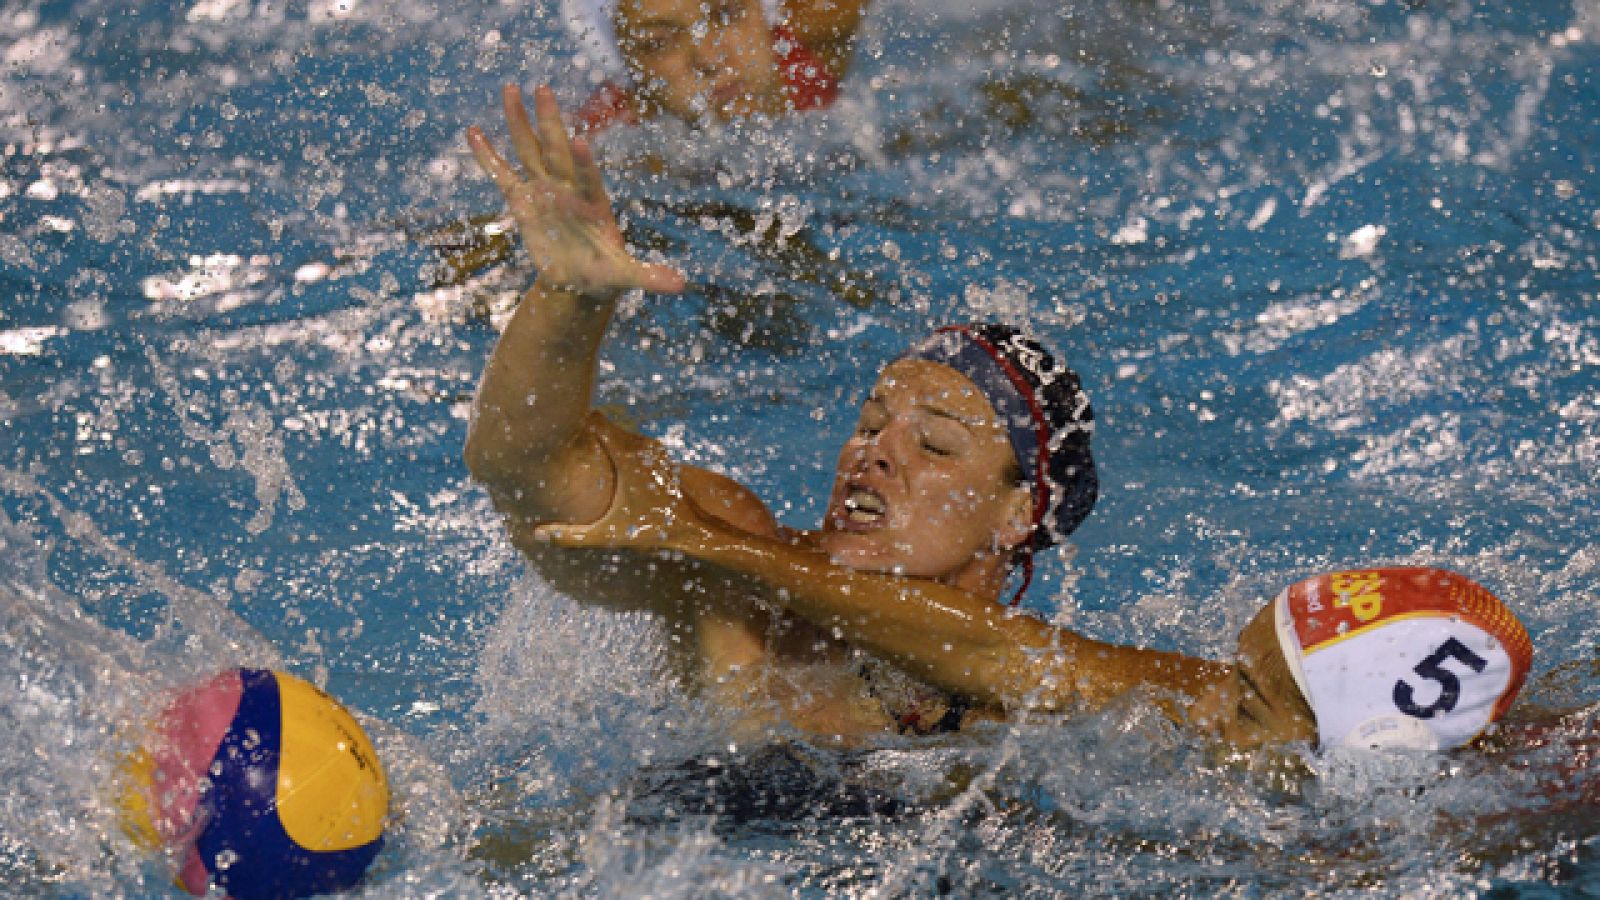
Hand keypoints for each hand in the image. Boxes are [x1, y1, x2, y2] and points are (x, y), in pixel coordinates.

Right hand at [466, 84, 685, 297]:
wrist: (581, 279)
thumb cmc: (606, 273)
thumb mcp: (627, 277)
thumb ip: (650, 277)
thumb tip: (682, 286)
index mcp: (594, 202)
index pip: (589, 178)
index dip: (585, 162)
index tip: (580, 141)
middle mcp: (568, 188)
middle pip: (556, 150)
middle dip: (550, 121)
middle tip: (544, 89)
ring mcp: (545, 190)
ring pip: (530, 151)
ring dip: (519, 122)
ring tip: (511, 90)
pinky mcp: (524, 200)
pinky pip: (503, 175)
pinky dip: (489, 156)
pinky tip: (475, 132)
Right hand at [534, 423, 714, 552]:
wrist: (692, 526)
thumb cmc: (651, 529)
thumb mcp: (608, 535)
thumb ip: (572, 535)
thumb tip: (537, 534)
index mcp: (628, 456)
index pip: (596, 421)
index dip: (575, 423)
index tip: (556, 431)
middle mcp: (641, 446)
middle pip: (604, 425)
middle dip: (583, 432)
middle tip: (559, 441)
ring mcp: (652, 448)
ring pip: (617, 433)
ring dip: (599, 441)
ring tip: (576, 452)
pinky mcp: (658, 455)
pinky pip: (629, 442)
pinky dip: (614, 448)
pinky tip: (601, 464)